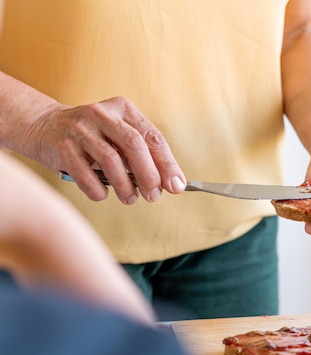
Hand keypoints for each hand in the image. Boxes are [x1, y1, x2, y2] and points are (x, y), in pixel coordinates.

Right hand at [25, 96, 185, 203]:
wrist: (45, 126)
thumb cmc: (94, 137)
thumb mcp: (119, 135)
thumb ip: (143, 154)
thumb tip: (171, 184)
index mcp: (122, 109)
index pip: (152, 137)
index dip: (167, 164)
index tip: (176, 186)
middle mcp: (102, 115)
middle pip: (134, 145)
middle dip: (149, 175)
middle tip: (153, 195)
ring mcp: (80, 129)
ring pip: (111, 161)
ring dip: (125, 186)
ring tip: (130, 199)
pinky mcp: (62, 147)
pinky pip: (86, 176)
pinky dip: (99, 190)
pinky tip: (104, 194)